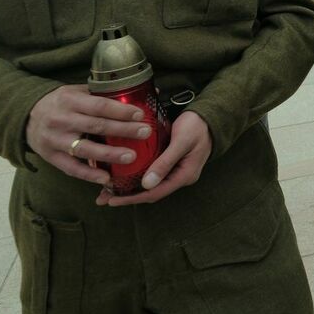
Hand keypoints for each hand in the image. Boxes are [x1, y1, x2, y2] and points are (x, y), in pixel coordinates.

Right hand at [25, 84, 149, 187]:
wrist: (25, 116)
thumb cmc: (60, 103)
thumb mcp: (76, 91)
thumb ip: (105, 93)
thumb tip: (146, 91)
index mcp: (70, 100)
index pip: (99, 105)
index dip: (120, 110)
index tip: (140, 114)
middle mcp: (61, 119)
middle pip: (96, 126)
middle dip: (123, 130)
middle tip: (145, 132)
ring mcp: (54, 139)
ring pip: (85, 149)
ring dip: (109, 154)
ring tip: (131, 156)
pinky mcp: (50, 156)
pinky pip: (71, 168)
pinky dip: (88, 174)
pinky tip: (106, 178)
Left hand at [97, 110, 211, 206]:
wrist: (211, 115)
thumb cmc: (197, 126)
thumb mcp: (181, 142)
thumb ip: (165, 162)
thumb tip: (146, 185)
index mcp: (184, 175)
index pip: (154, 193)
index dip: (132, 198)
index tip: (112, 199)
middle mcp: (179, 176)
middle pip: (150, 192)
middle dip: (126, 196)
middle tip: (103, 198)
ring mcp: (175, 170)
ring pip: (149, 184)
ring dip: (129, 187)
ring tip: (107, 189)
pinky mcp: (170, 162)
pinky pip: (151, 173)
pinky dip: (136, 176)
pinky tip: (123, 173)